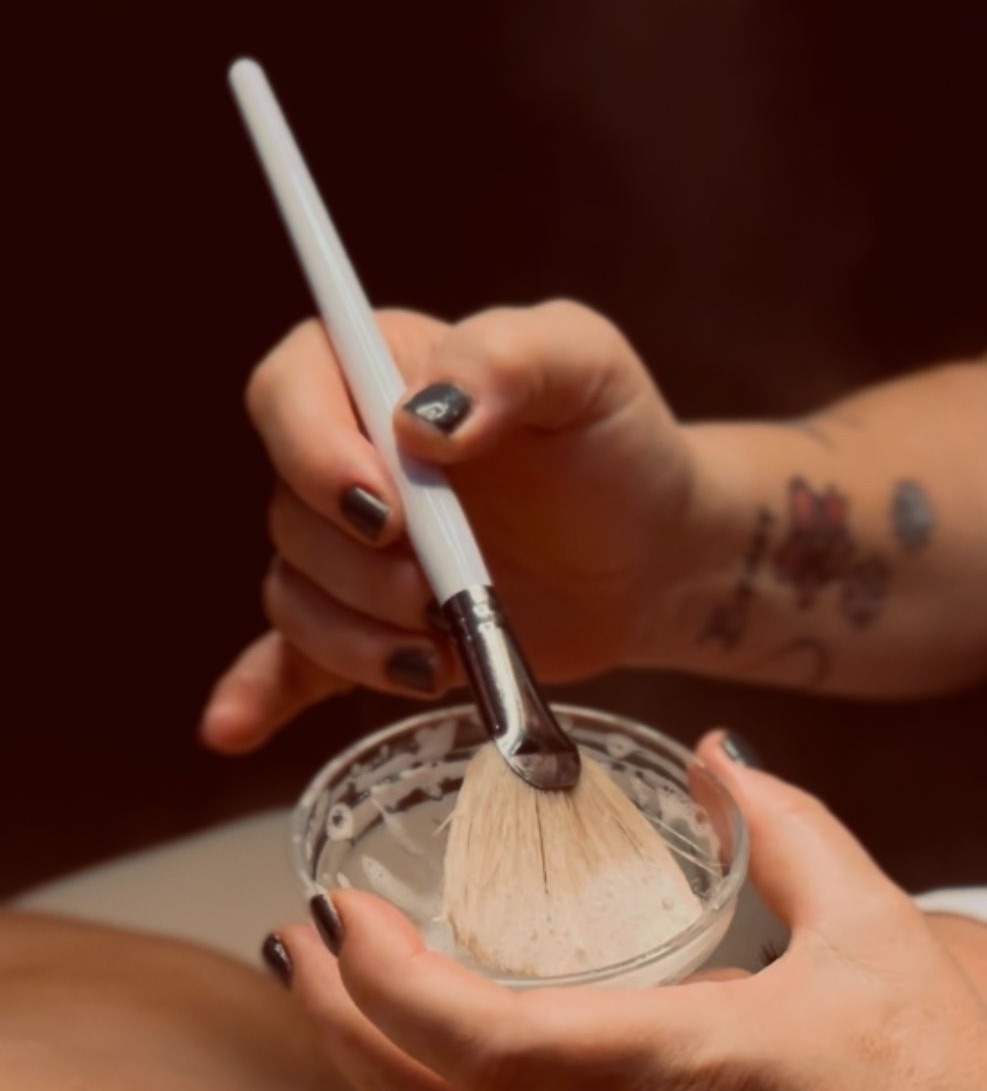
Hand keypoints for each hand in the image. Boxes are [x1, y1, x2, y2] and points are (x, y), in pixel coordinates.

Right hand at [203, 301, 698, 751]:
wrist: (652, 552)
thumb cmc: (617, 443)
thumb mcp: (585, 366)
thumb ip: (505, 361)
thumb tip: (423, 421)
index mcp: (381, 372)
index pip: (290, 391)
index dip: (315, 453)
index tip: (389, 511)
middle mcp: (349, 458)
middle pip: (290, 512)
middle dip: (361, 569)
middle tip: (440, 592)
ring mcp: (354, 555)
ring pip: (295, 595)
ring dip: (357, 638)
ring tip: (440, 654)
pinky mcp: (372, 631)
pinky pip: (290, 663)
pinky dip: (260, 695)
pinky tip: (231, 729)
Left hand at [277, 737, 986, 1090]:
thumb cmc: (953, 1086)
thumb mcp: (877, 924)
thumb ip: (784, 825)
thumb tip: (714, 751)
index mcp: (680, 1065)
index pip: (476, 1034)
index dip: (384, 975)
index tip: (343, 907)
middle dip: (345, 1013)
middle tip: (306, 937)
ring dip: (374, 1081)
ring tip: (332, 1009)